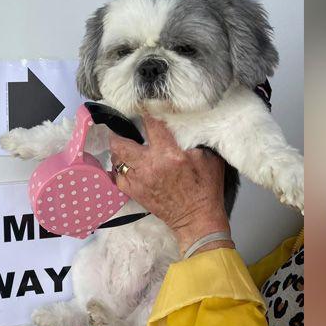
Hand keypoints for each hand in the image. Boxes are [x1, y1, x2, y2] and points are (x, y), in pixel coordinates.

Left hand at [110, 115, 232, 255]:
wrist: (197, 219)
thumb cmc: (205, 188)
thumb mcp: (209, 158)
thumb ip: (194, 139)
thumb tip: (183, 123)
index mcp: (169, 154)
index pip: (150, 124)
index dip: (146, 111)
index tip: (144, 106)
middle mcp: (149, 165)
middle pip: (120, 142)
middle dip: (120, 131)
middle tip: (124, 126)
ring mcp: (138, 180)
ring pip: (116, 158)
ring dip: (119, 149)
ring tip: (125, 143)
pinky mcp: (134, 192)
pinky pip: (117, 175)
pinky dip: (120, 167)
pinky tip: (127, 163)